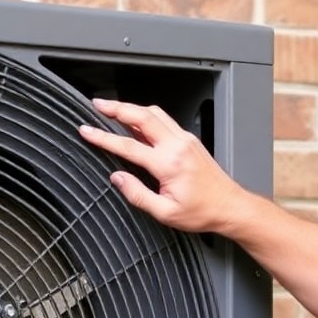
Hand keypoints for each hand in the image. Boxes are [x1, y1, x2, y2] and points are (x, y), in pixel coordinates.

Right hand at [78, 100, 250, 233]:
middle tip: (97, 104)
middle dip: (117, 107)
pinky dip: (147, 116)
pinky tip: (136, 122)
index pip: (129, 146)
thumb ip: (138, 195)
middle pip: (142, 116)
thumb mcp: (166, 212)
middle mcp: (178, 146)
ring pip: (155, 114)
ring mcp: (186, 140)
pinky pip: (165, 121)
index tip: (86, 130)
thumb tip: (117, 179)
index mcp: (169, 164)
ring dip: (132, 108)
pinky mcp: (190, 141)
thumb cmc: (203, 212)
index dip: (103, 138)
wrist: (230, 207)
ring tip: (112, 109)